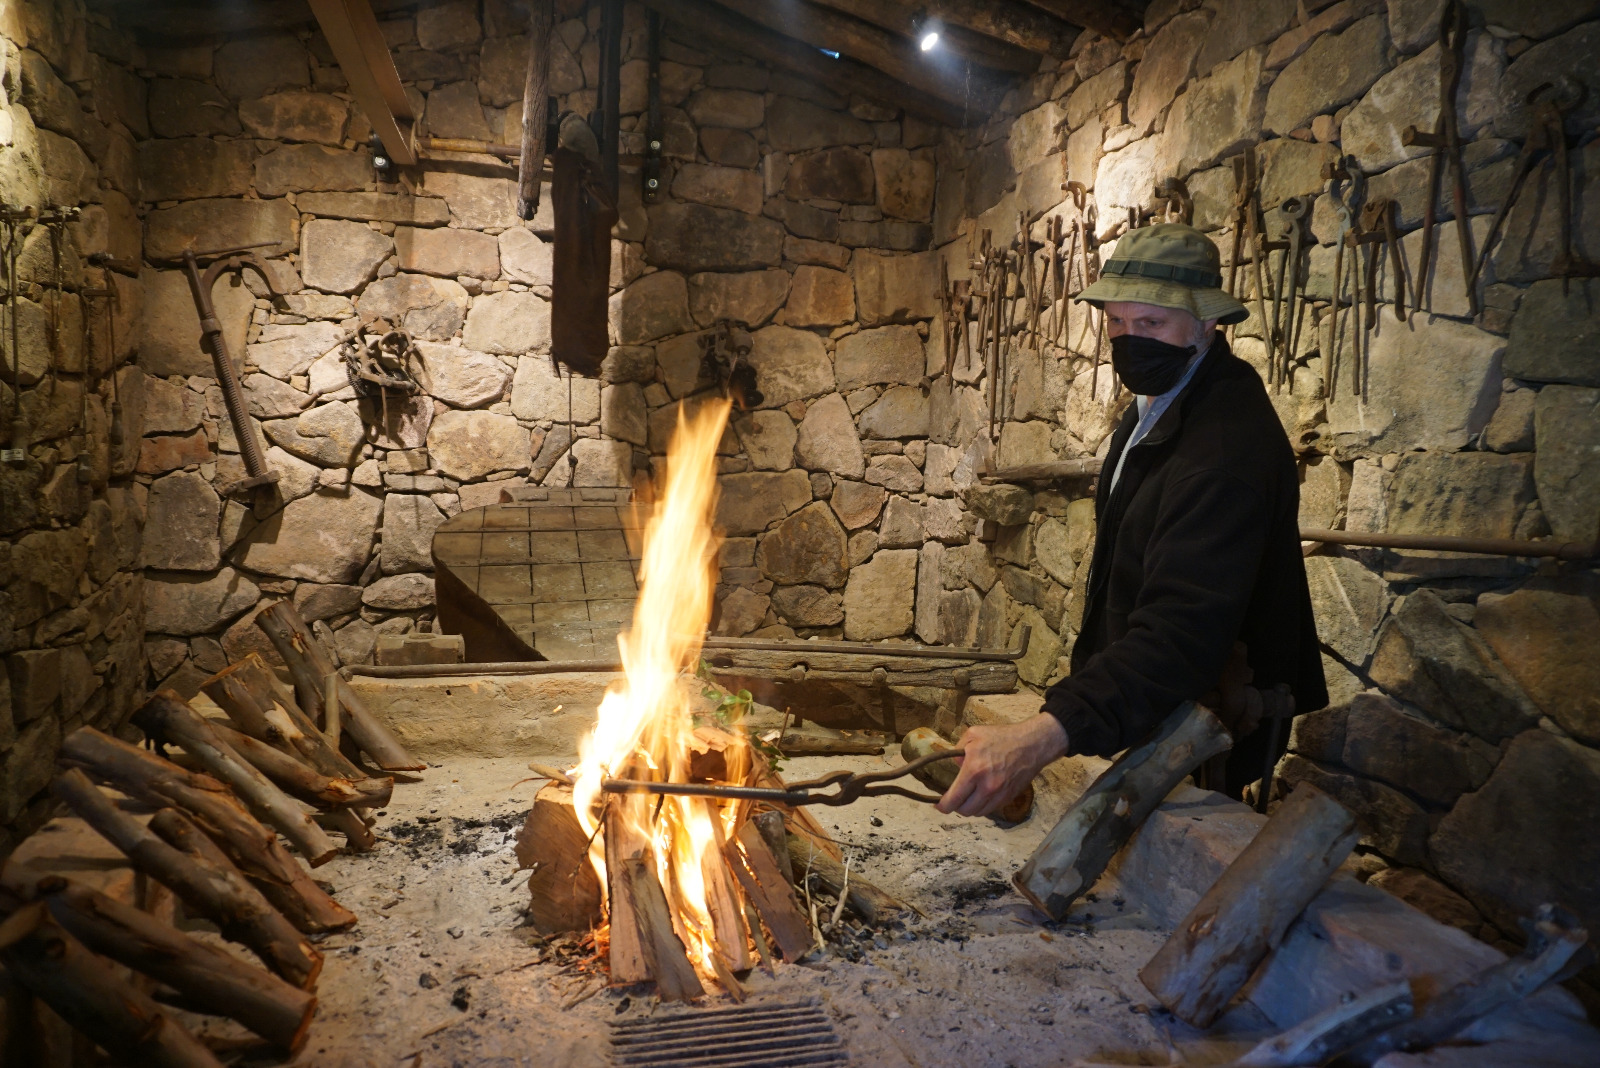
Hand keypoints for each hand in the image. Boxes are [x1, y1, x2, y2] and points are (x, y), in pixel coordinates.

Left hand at [935, 714, 1068, 817]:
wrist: (1032, 744)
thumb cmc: (1002, 737)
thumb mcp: (973, 735)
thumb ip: (957, 750)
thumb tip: (955, 765)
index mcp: (973, 771)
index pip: (953, 799)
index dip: (942, 806)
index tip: (938, 804)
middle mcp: (986, 787)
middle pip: (964, 811)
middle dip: (955, 807)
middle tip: (952, 799)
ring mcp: (999, 795)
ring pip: (978, 813)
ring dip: (969, 808)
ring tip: (966, 797)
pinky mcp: (1008, 798)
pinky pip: (990, 809)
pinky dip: (982, 806)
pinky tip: (980, 795)